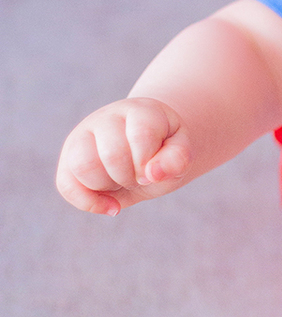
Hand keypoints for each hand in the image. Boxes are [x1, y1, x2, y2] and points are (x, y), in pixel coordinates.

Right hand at [56, 98, 192, 216]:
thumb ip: (177, 159)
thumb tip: (152, 174)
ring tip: (121, 182)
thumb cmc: (165, 150)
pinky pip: (65, 185)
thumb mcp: (181, 152)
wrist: (146, 148)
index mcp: (140, 111)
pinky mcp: (68, 158)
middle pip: (111, 155)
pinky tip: (111, 205)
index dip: (149, 163)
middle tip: (139, 177)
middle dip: (130, 177)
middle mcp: (106, 117)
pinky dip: (89, 203)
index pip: (141, 136)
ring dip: (107, 186)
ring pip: (82, 166)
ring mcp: (83, 135)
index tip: (154, 172)